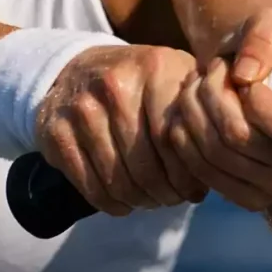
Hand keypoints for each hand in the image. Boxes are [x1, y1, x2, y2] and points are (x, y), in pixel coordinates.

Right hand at [35, 45, 208, 215]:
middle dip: (164, 192)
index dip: (186, 173)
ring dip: (139, 200)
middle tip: (173, 200)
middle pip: (146, 162)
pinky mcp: (55, 132)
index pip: (174, 137)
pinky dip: (110, 203)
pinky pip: (88, 184)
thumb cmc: (141, 80)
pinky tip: (124, 204)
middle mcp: (115, 85)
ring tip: (152, 202)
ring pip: (117, 178)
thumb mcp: (175, 75)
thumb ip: (198, 107)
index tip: (195, 190)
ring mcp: (81, 108)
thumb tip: (216, 162)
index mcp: (155, 68)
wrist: (77, 67)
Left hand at [168, 8, 271, 211]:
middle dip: (214, 96)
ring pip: (219, 155)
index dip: (258, 102)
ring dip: (195, 114)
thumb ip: (264, 38)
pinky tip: (186, 117)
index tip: (246, 74)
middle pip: (244, 141)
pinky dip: (186, 143)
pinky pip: (207, 175)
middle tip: (208, 72)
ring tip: (194, 87)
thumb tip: (244, 73)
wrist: (271, 89)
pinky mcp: (252, 199)